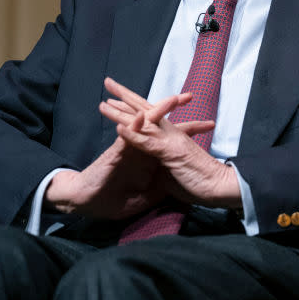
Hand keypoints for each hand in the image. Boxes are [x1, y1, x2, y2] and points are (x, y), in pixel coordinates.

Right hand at [46, 91, 215, 219]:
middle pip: (160, 123)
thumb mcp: (145, 196)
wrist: (88, 203)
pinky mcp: (117, 154)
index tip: (210, 124)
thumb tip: (177, 188)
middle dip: (174, 108)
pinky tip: (143, 117)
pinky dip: (135, 127)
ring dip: (157, 111)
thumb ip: (160, 188)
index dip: (190, 129)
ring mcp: (129, 148)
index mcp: (150, 155)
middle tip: (190, 96)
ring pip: (144, 124)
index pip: (172, 138)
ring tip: (172, 99)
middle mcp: (141, 147)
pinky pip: (127, 137)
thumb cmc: (113, 198)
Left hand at [100, 77, 241, 207]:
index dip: (134, 106)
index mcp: (172, 137)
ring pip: (142, 122)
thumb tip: (159, 167)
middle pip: (144, 109)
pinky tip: (118, 128)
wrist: (221, 187)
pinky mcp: (170, 153)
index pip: (151, 116)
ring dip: (121, 113)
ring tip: (103, 103)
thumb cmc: (202, 182)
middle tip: (108, 82)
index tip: (117, 98)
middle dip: (125, 96)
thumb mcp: (179, 171)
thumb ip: (167, 164)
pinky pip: (147, 143)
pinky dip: (132, 135)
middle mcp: (171, 133)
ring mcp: (170, 141)